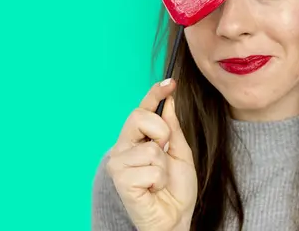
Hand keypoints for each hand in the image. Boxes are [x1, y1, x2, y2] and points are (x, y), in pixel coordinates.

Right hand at [106, 79, 196, 230]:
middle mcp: (122, 148)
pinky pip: (151, 168)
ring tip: (159, 180)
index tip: (170, 81)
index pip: (142, 110)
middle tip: (165, 154)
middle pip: (140, 118)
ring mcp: (119, 164)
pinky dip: (159, 180)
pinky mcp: (121, 180)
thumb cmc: (175, 189)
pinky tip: (153, 190)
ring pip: (151, 148)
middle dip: (162, 133)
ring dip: (164, 166)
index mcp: (137, 140)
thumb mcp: (180, 152)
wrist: (176, 219)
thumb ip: (172, 128)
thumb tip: (168, 101)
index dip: (155, 94)